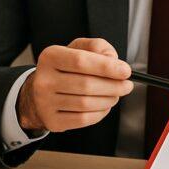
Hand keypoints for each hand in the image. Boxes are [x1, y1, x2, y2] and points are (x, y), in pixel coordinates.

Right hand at [17, 37, 132, 132]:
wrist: (41, 91)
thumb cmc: (66, 68)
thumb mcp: (79, 49)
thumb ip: (98, 47)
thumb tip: (114, 62)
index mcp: (50, 57)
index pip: (80, 61)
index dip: (106, 67)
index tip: (125, 71)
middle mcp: (44, 80)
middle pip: (86, 84)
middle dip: (113, 86)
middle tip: (126, 85)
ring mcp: (45, 102)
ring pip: (86, 104)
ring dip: (108, 100)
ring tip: (115, 95)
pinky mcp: (52, 120)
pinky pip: (83, 119)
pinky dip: (99, 113)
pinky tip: (104, 106)